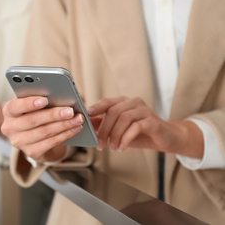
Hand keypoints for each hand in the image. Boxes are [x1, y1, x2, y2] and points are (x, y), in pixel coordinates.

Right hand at [1, 96, 84, 162]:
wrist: (36, 136)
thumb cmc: (36, 112)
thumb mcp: (34, 104)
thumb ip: (41, 98)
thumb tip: (61, 95)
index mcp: (8, 110)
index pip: (14, 106)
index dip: (29, 103)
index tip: (45, 99)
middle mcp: (10, 127)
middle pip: (32, 120)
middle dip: (53, 115)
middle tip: (70, 110)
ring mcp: (19, 142)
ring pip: (44, 132)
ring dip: (63, 125)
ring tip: (77, 119)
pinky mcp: (31, 152)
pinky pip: (50, 143)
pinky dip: (65, 135)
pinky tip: (75, 128)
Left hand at [87, 96, 203, 157]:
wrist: (165, 138)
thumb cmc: (139, 133)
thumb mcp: (118, 129)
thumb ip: (103, 124)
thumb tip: (87, 122)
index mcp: (124, 102)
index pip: (107, 102)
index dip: (96, 108)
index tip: (86, 116)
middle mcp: (134, 102)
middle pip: (113, 111)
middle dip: (104, 129)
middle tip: (99, 144)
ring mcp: (144, 110)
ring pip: (124, 118)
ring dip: (115, 135)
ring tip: (111, 148)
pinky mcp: (152, 121)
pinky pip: (136, 127)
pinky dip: (126, 138)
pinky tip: (122, 147)